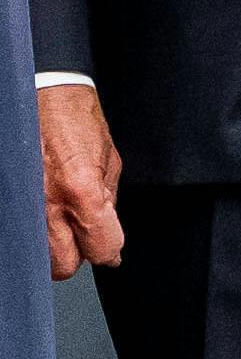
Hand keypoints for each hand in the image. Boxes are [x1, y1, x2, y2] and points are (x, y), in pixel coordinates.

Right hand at [37, 84, 121, 276]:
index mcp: (82, 194)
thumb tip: (109, 237)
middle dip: (77, 254)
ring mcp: (24, 203)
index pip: (100, 251)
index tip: (108, 245)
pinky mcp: (11, 198)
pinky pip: (22, 230)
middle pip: (63, 265)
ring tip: (61, 221)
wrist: (43, 94)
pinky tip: (45, 211)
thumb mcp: (110, 163)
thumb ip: (108, 205)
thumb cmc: (77, 120)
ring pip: (39, 253)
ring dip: (53, 245)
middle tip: (82, 234)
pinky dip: (34, 228)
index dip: (108, 249)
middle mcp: (48, 204)